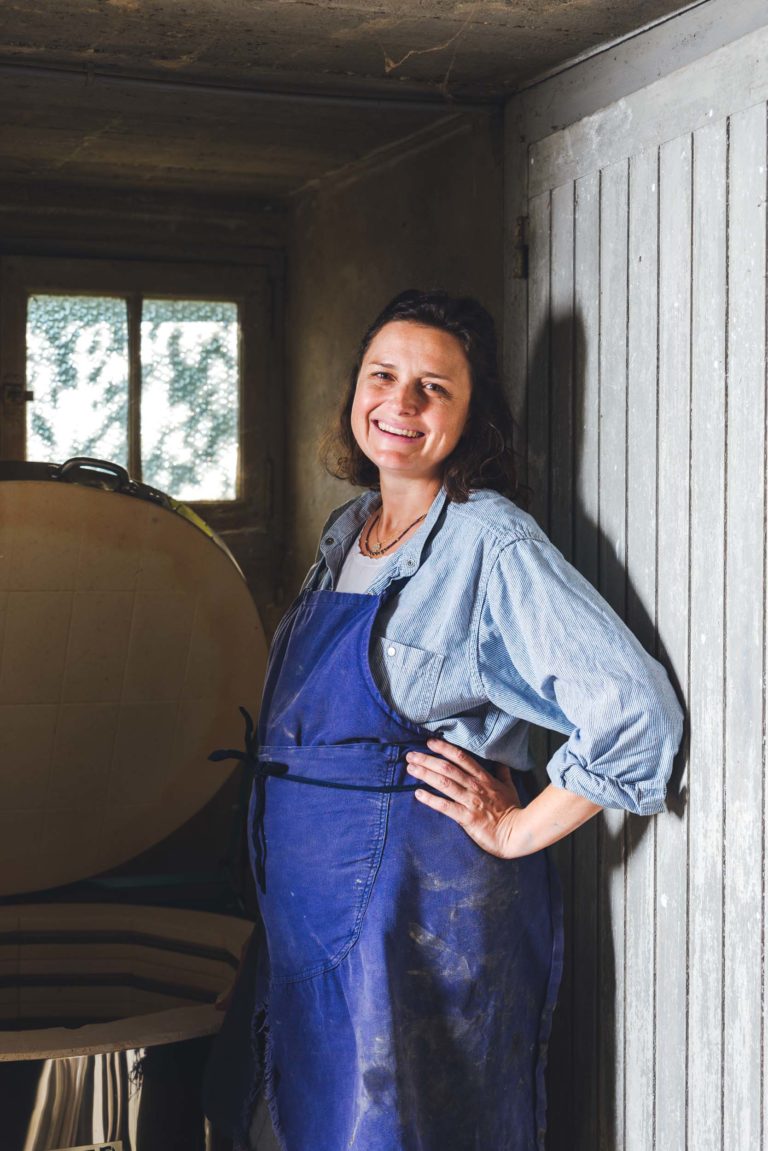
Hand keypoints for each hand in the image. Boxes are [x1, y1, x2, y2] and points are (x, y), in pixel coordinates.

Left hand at [406, 738, 522, 857]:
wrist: (517, 833)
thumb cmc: (512, 810)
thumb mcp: (508, 786)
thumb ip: (502, 772)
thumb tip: (500, 761)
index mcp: (484, 778)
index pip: (461, 758)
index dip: (444, 748)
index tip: (430, 742)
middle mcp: (475, 786)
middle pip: (448, 768)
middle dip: (428, 760)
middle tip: (411, 755)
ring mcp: (471, 801)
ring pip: (444, 783)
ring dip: (426, 774)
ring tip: (410, 769)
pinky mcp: (467, 817)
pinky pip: (445, 806)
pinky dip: (431, 799)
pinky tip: (418, 794)